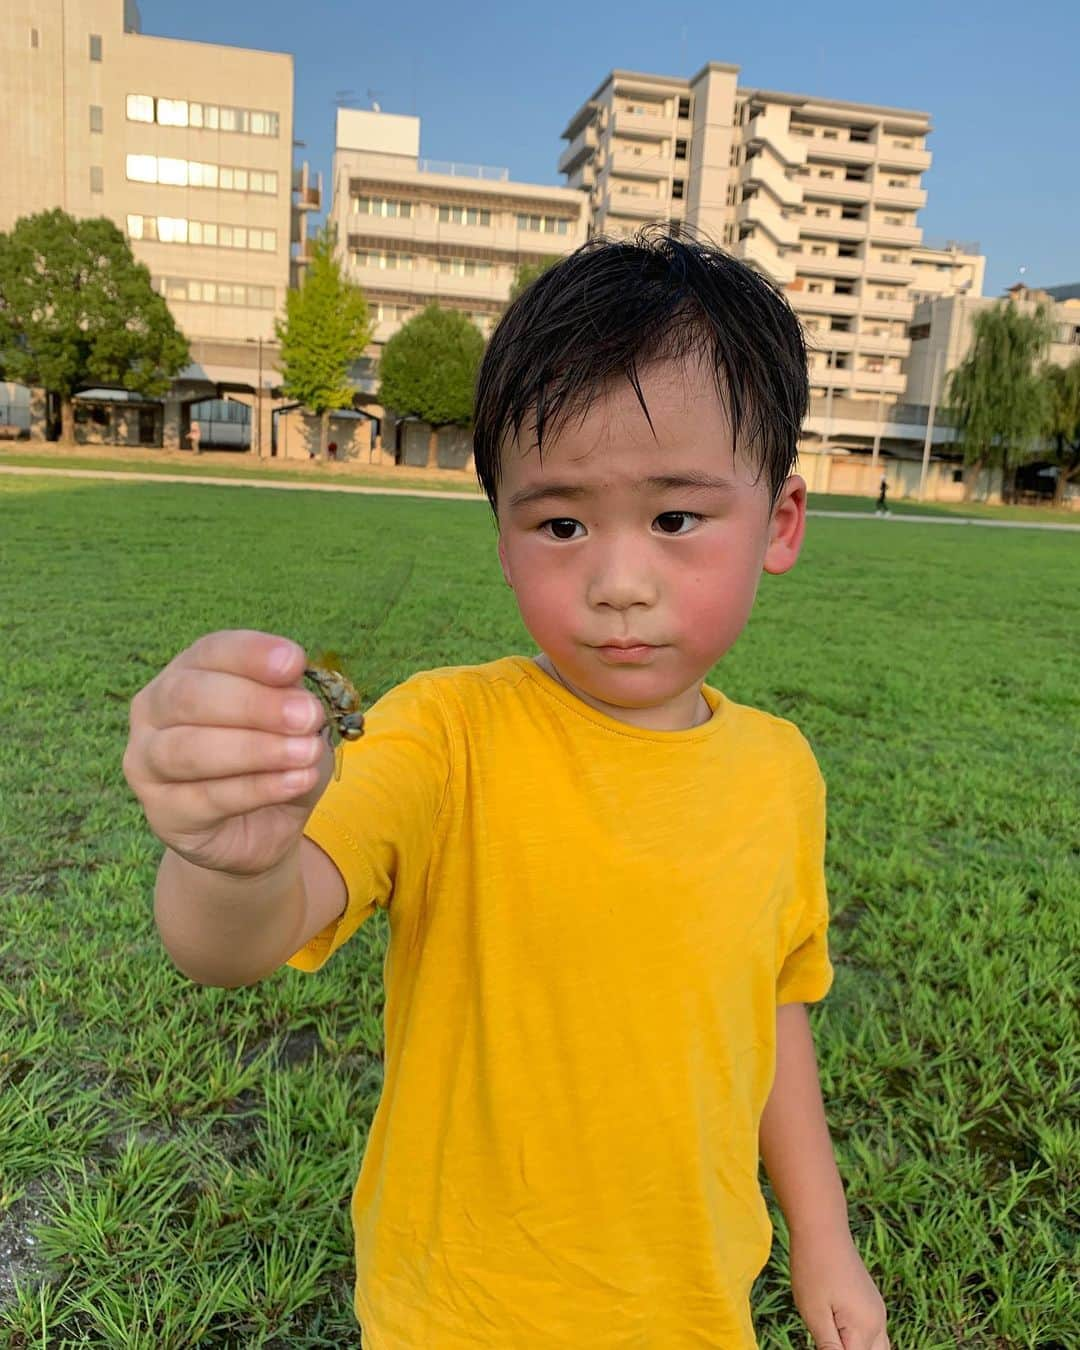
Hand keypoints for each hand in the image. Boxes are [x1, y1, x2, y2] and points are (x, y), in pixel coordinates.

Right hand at [123, 630, 333, 877]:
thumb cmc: (274, 760)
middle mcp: (155, 710)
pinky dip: (257, 789)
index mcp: (189, 671)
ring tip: (305, 753)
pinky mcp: (161, 812)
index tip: (295, 662)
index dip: (252, 654)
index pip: (212, 651)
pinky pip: (206, 798)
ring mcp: (147, 762)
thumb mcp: (294, 724)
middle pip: (190, 696)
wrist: (260, 828)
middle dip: (255, 704)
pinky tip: (295, 782)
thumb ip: (292, 702)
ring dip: (255, 749)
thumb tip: (298, 695)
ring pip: (190, 750)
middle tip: (308, 716)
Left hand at [789, 1229, 888, 1349]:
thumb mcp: (814, 1314)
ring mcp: (877, 1311)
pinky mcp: (871, 1302)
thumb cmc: (813, 1269)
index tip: (824, 1338)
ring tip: (833, 1336)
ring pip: (879, 1349)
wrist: (822, 1230)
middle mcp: (879, 1322)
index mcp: (866, 1329)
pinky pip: (874, 1334)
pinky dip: (861, 1343)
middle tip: (829, 1338)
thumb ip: (828, 1347)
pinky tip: (840, 1335)